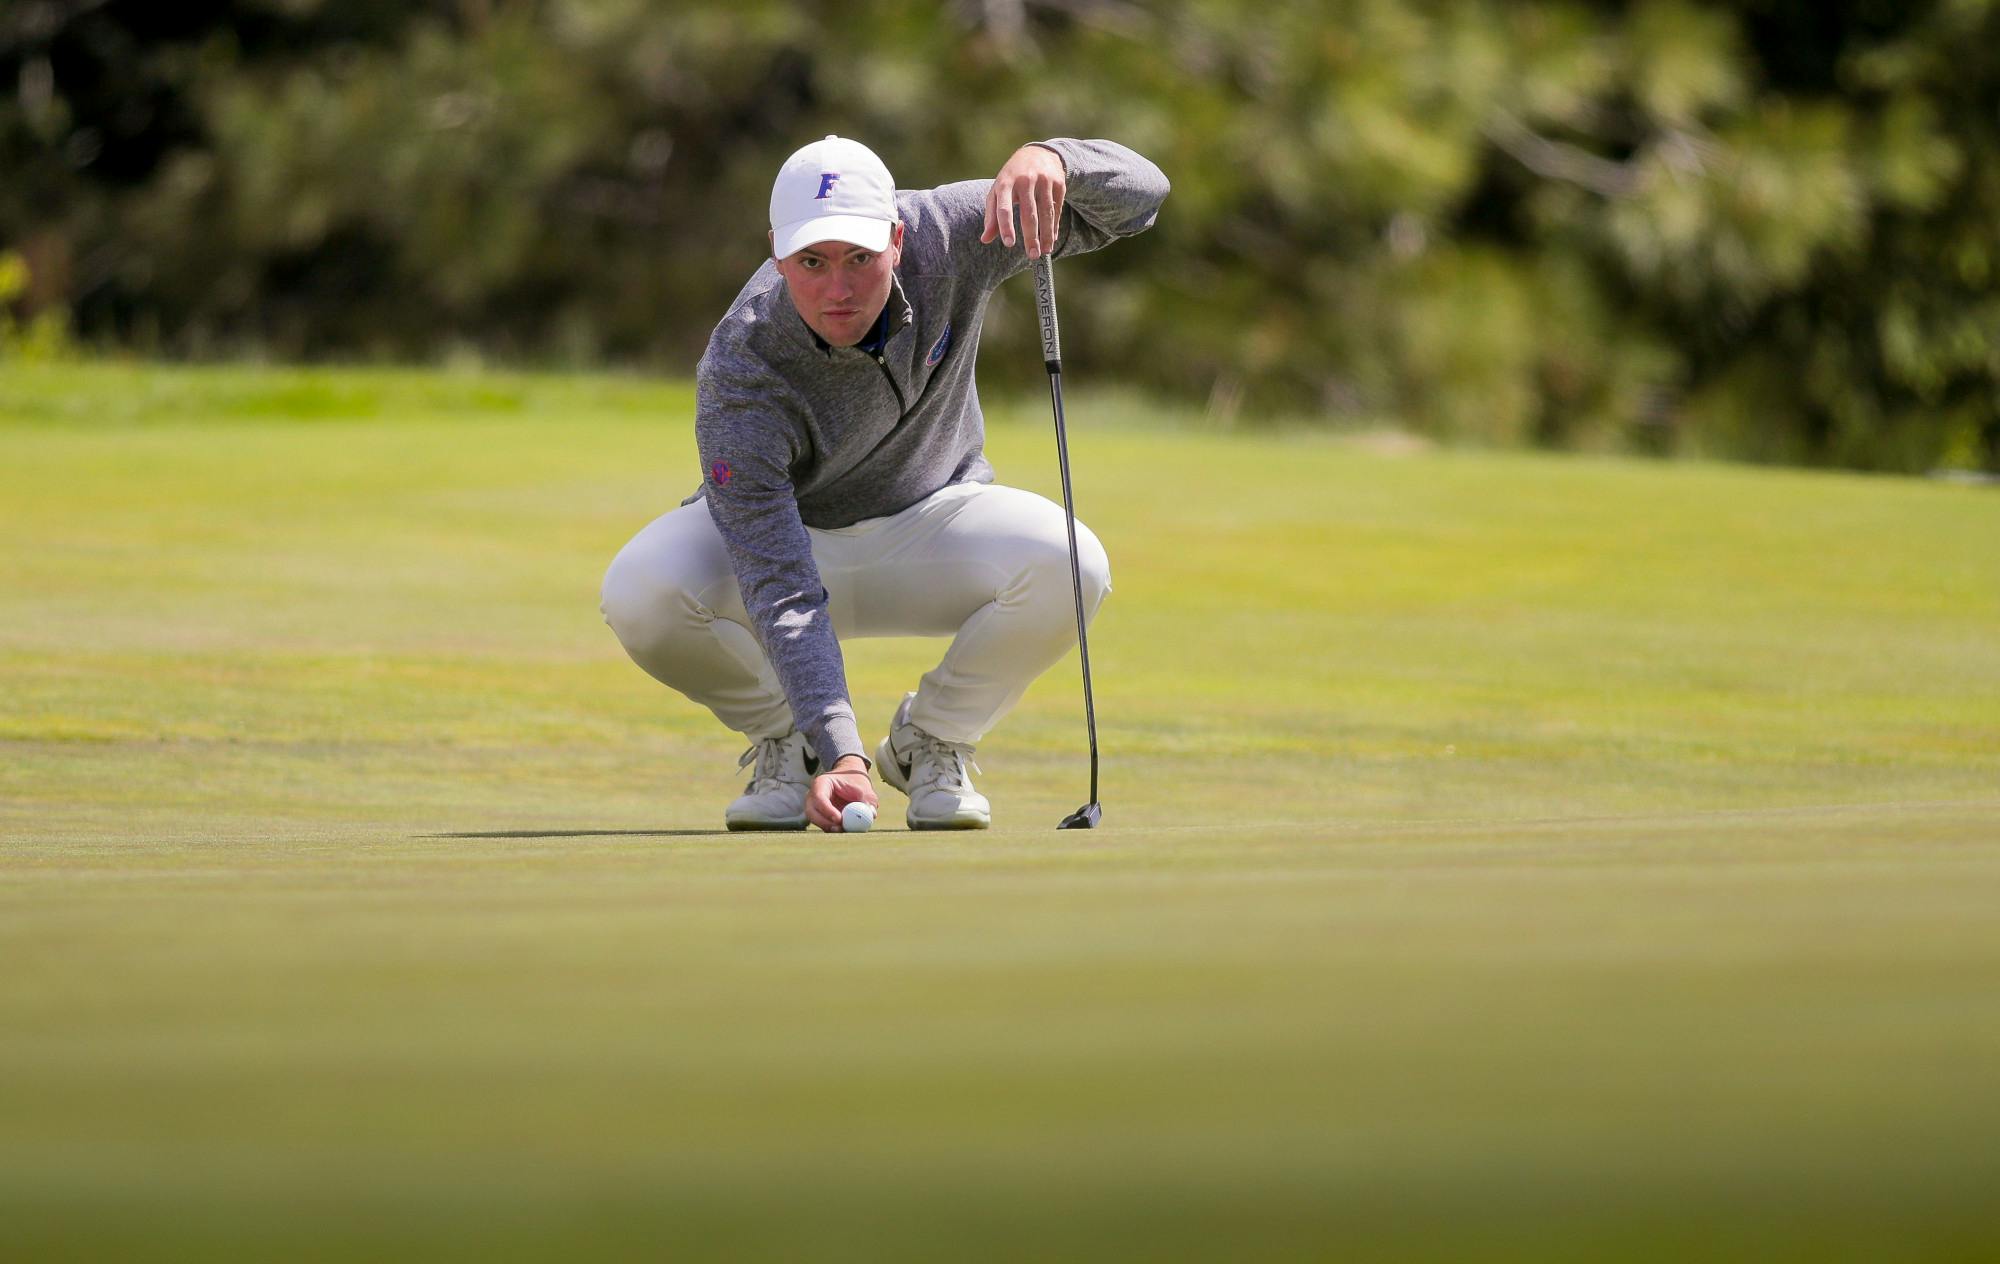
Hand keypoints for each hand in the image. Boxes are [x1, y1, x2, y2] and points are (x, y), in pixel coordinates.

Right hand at [806, 755, 877, 831]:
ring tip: (846, 829)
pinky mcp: (819, 816)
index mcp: (822, 783)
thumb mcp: (865, 789)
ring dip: (829, 827)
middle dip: (825, 823)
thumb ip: (868, 800)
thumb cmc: (856, 782)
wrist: (851, 780)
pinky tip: (845, 828)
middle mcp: (813, 795)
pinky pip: (823, 825)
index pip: (819, 797)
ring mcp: (814, 807)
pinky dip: (833, 829)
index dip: (827, 810)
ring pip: (816, 821)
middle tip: (840, 829)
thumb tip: (871, 814)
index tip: (840, 819)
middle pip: (812, 812)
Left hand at [981, 144, 1066, 259]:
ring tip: (1045, 251)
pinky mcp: (1058, 183)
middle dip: (1031, 236)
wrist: (1037, 153)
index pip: (1004, 208)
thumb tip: (985, 239)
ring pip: (1046, 212)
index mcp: (1005, 183)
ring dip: (1046, 234)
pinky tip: (1052, 239)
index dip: (1005, 226)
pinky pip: (1057, 208)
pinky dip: (1055, 225)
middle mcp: (1025, 180)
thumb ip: (992, 216)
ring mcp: (1043, 180)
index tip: (1009, 244)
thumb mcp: (998, 191)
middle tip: (1032, 256)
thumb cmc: (1012, 177)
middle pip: (1028, 213)